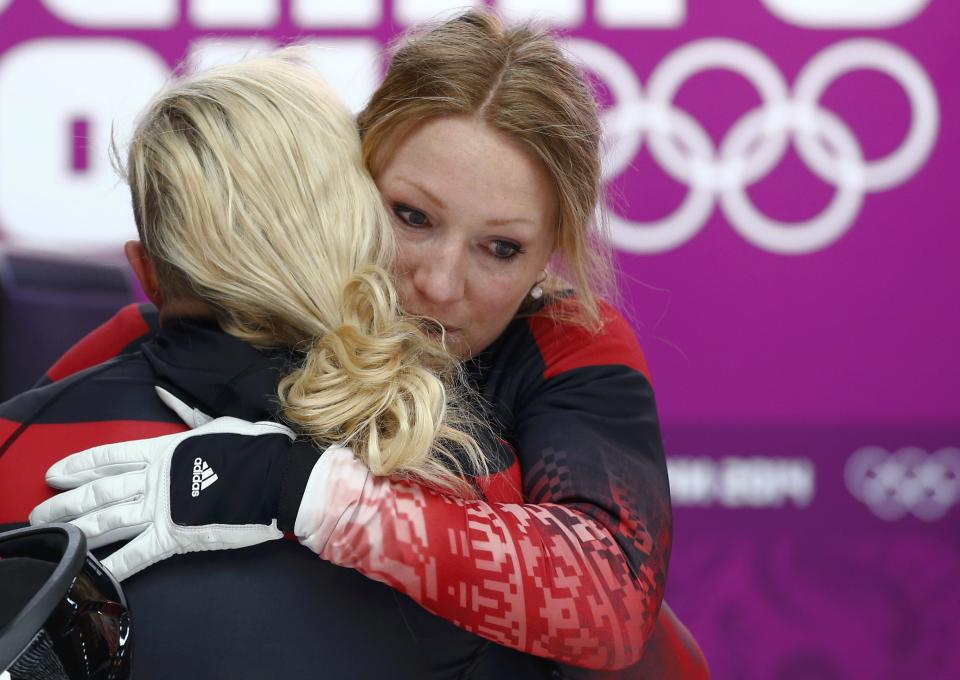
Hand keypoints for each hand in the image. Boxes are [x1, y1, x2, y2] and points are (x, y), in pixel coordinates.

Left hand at [29, 404, 319, 580]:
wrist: (276, 477)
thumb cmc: (254, 448)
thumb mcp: (217, 423)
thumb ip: (187, 414)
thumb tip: (166, 393)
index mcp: (163, 450)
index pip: (111, 457)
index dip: (79, 465)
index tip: (54, 474)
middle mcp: (155, 478)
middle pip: (99, 491)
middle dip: (66, 503)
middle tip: (40, 515)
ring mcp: (161, 507)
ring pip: (108, 520)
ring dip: (77, 529)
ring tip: (53, 538)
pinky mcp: (174, 535)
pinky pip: (136, 554)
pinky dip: (112, 565)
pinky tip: (91, 573)